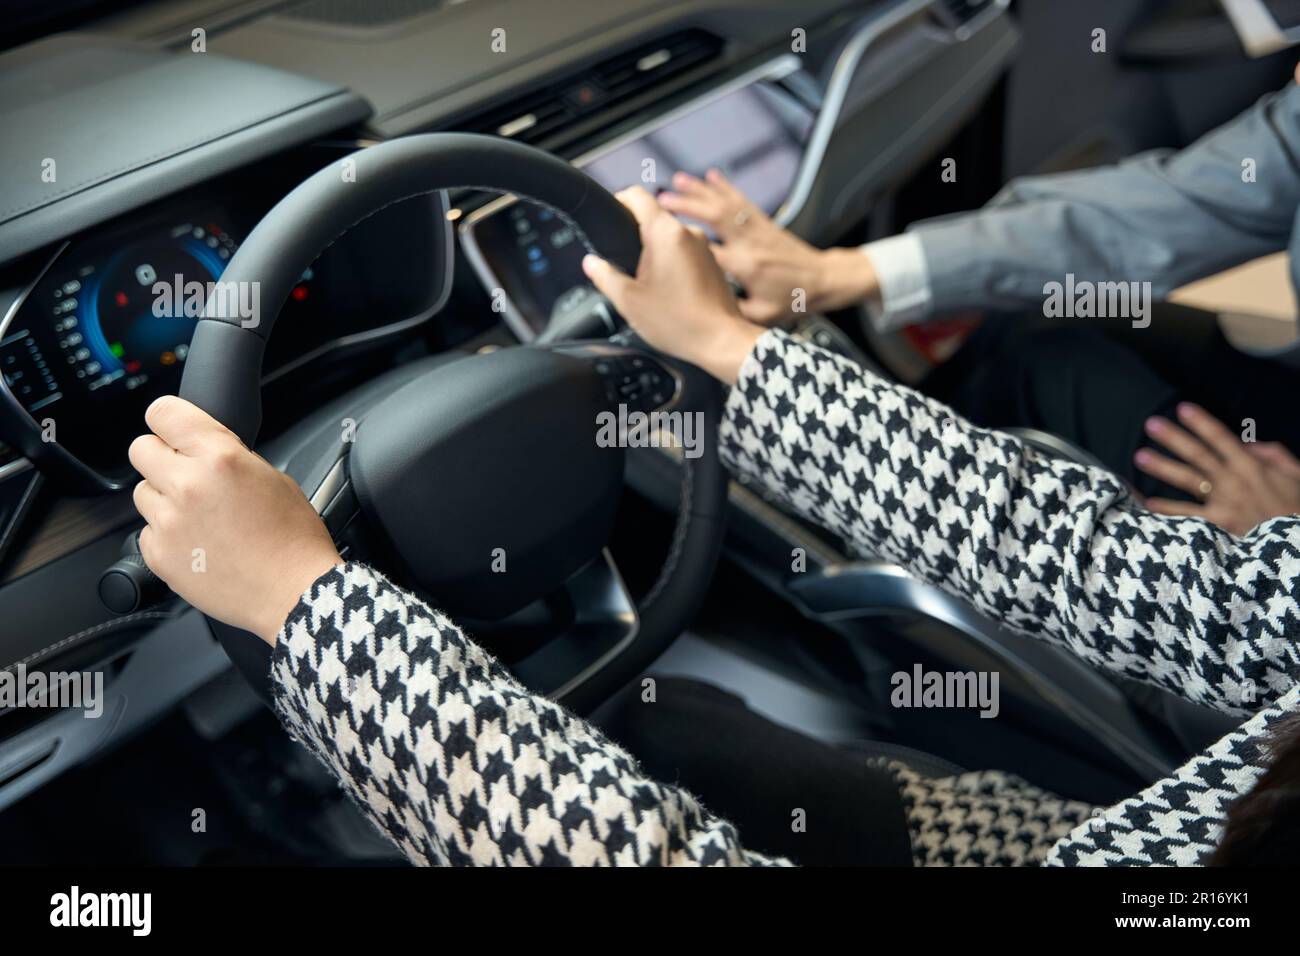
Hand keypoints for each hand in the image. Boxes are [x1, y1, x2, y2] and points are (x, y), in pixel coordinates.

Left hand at [129, 396, 341, 643]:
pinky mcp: (159, 554)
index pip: (163, 413)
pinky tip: (198, 543)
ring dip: (163, 498)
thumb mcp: (274, 478)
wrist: (294, 592)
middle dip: (162, 457)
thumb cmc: (294, 540)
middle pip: (140, 449)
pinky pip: (147, 531)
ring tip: (199, 517)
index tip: (172, 429)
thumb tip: (205, 452)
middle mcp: (187, 485)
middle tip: (186, 475)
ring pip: (141, 492)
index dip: (168, 420)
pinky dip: (167, 534)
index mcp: (220, 458)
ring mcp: (169, 522)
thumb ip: (231, 457)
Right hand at [582, 185, 763, 383]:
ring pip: (669, 238)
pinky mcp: (713, 262)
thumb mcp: (629, 301)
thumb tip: (591, 264)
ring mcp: (704, 246)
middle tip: (625, 268)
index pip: (637, 196)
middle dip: (635, 238)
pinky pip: (685, 252)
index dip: (618, 201)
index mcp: (666, 233)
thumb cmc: (679, 323)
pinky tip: (669, 292)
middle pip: (653, 219)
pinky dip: (672, 264)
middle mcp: (688, 232)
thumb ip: (604, 277)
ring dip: (655, 254)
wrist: (722, 341)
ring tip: (649, 286)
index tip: (610, 217)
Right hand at [656, 169, 878, 322]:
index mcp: (746, 267)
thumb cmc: (794, 300)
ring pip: (726, 202)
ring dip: (701, 189)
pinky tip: (712, 176)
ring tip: (678, 180)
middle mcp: (751, 243)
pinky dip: (725, 186)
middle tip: (662, 198)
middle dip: (687, 204)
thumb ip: (732, 310)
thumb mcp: (761, 316)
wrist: (824, 281)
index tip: (660, 236)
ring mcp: (758, 230)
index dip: (685, 243)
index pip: (709, 250)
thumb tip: (704, 306)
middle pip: (714, 216)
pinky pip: (742, 200)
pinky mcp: (765, 223)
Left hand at [1134, 402, 1299, 535]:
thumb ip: (1275, 456)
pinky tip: (1148, 502)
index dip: (1202, 422)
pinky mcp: (1220, 526)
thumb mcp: (1298, 476)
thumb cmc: (1299, 509)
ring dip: (1163, 467)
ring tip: (1140, 456)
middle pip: (1199, 454)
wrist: (1297, 546)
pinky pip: (1189, 515)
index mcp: (1253, 467)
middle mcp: (1235, 481)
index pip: (1223, 438)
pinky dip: (1168, 509)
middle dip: (1174, 438)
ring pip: (1189, 480)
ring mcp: (1225, 503)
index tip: (1182, 409)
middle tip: (1150, 424)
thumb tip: (1249, 445)